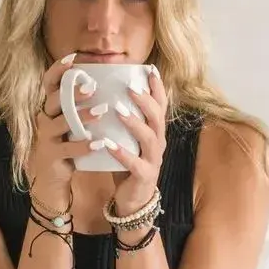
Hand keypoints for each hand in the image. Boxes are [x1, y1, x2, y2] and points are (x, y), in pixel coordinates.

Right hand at [26, 56, 97, 210]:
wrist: (53, 178)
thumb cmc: (68, 145)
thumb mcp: (73, 123)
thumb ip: (81, 105)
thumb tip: (105, 83)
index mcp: (51, 107)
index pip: (49, 83)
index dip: (58, 70)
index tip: (73, 58)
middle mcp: (45, 118)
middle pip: (55, 100)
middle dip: (73, 92)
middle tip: (92, 86)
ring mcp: (46, 136)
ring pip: (61, 122)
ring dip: (82, 116)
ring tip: (101, 112)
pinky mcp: (51, 155)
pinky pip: (66, 148)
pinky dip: (83, 145)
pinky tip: (99, 143)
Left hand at [107, 66, 166, 216]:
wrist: (132, 200)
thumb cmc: (128, 165)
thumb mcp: (129, 139)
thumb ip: (124, 120)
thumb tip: (108, 92)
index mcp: (155, 132)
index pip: (160, 105)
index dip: (157, 87)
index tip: (149, 69)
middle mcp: (158, 143)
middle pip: (157, 117)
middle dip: (145, 100)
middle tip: (129, 87)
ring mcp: (153, 160)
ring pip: (149, 138)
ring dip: (134, 123)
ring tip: (118, 110)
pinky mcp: (144, 176)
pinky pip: (135, 164)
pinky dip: (122, 153)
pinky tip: (108, 144)